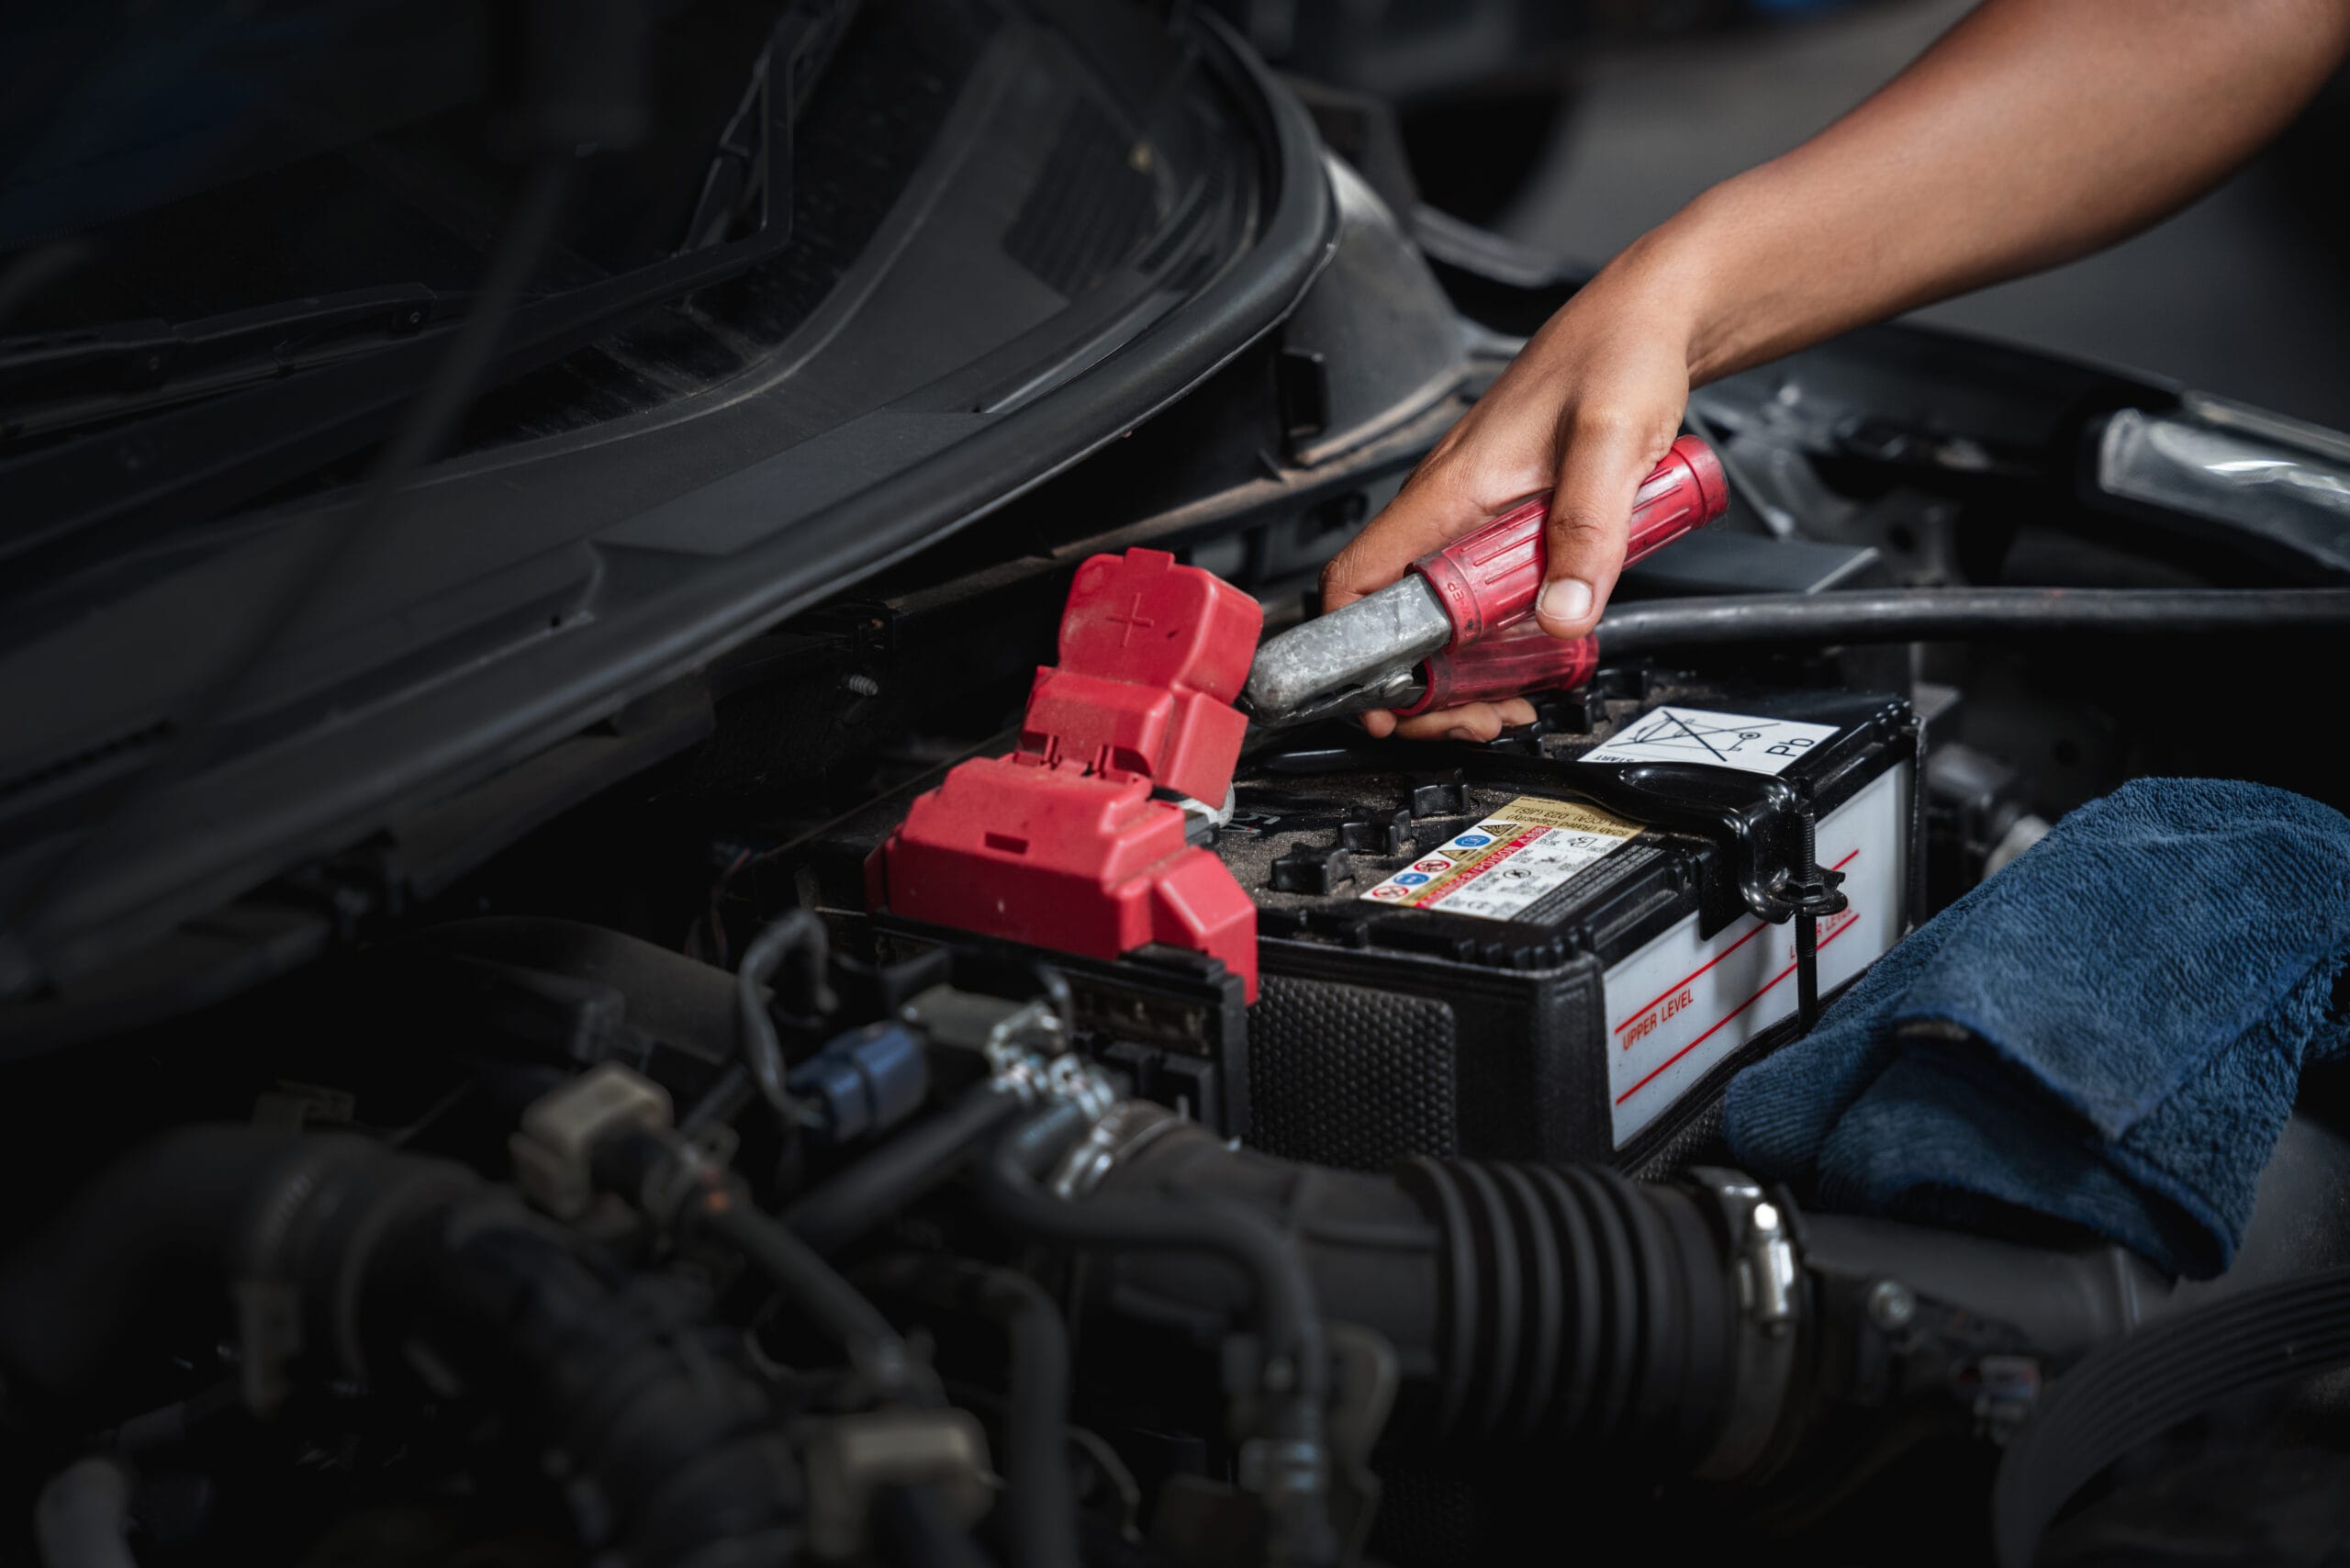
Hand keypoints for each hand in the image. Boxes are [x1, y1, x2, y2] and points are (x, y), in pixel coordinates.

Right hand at [1320, 260, 1698, 739]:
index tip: (1385, 705)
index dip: (1355, 652)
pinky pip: (1488, 593)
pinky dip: (1503, 636)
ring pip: (1447, 616)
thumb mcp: (1610, 444)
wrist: (1651, 318)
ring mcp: (1476, 515)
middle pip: (1401, 620)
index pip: (1358, 578)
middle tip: (1480, 717)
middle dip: (1431, 685)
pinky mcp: (1510, 520)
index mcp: (1448, 488)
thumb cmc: (1618, 355)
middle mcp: (1449, 505)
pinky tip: (1539, 647)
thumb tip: (1565, 613)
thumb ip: (1589, 531)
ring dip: (1472, 669)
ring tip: (1514, 697)